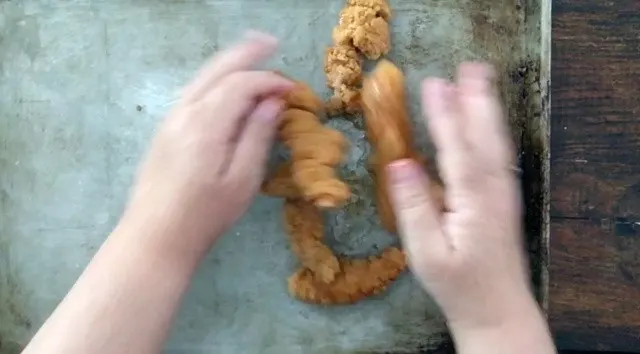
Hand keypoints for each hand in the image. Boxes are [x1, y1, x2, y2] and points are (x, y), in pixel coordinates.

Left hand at [123, 32, 292, 257]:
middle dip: (246, 53)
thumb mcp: (242, 180)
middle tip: (271, 43)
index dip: (269, 81)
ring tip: (253, 55)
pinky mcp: (165, 130)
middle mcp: (185, 112)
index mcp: (206, 123)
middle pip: (218, 70)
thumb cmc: (205, 215)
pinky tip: (227, 87)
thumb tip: (273, 102)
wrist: (155, 236)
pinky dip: (215, 81)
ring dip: (229, 65)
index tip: (292, 90)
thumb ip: (257, 135)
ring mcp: (170, 120)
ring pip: (203, 78)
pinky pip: (194, 93)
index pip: (241, 85)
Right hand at [387, 63, 534, 333]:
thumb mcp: (426, 253)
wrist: (497, 310)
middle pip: (485, 138)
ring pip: (496, 144)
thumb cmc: (457, 285)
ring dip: (487, 110)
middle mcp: (493, 191)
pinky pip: (499, 156)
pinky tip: (486, 121)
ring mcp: (503, 194)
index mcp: (473, 202)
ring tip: (479, 80)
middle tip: (467, 68)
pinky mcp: (504, 200)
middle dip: (475, 101)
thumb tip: (398, 165)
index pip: (456, 149)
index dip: (444, 115)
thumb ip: (413, 208)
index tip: (433, 83)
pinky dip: (492, 131)